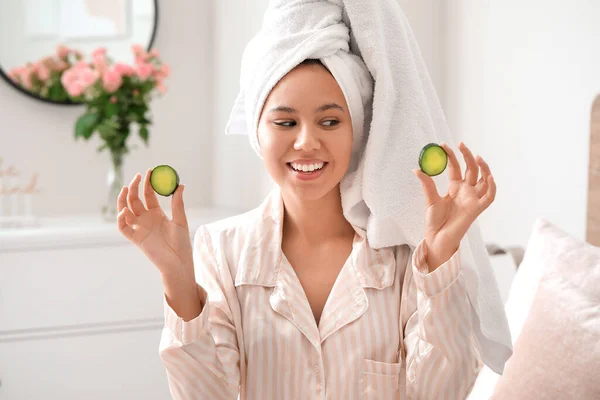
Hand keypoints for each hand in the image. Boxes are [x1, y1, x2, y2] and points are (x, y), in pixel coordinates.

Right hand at [117, 169, 193, 278]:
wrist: (179, 262)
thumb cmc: (182, 243)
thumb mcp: (180, 220)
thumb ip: (178, 204)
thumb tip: (180, 185)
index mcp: (156, 213)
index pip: (148, 194)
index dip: (147, 183)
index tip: (149, 171)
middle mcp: (145, 219)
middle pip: (135, 199)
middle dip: (134, 187)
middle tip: (138, 176)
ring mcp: (139, 228)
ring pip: (125, 210)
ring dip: (123, 199)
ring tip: (127, 188)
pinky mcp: (135, 238)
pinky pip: (123, 228)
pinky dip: (120, 219)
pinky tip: (125, 211)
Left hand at [413, 142, 496, 270]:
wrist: (437, 238)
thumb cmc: (435, 221)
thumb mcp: (430, 200)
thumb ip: (427, 184)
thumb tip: (417, 169)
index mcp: (455, 188)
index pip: (456, 167)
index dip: (452, 156)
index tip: (443, 145)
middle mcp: (466, 191)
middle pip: (471, 169)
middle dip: (467, 156)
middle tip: (460, 144)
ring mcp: (472, 199)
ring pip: (484, 180)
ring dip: (484, 168)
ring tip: (477, 156)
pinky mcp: (476, 209)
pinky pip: (489, 197)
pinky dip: (491, 187)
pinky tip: (488, 177)